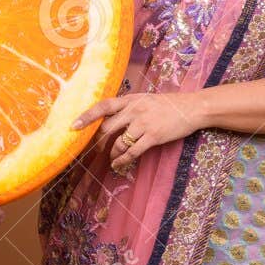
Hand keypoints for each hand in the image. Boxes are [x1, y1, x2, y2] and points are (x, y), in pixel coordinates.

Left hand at [73, 91, 199, 171]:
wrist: (191, 108)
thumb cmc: (167, 104)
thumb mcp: (144, 100)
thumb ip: (127, 108)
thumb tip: (109, 119)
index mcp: (130, 99)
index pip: (103, 106)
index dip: (87, 116)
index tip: (73, 126)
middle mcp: (134, 110)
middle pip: (107, 128)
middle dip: (98, 142)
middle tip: (95, 149)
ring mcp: (144, 123)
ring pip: (118, 143)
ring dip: (112, 154)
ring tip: (111, 159)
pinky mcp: (153, 137)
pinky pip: (132, 152)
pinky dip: (122, 160)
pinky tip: (118, 164)